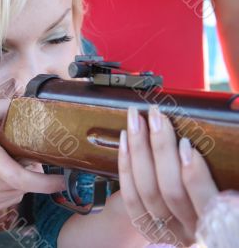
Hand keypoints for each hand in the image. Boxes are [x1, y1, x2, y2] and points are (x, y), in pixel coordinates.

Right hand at [0, 99, 64, 214]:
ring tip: (6, 164)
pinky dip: (10, 188)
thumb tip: (26, 103)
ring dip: (21, 180)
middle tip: (23, 156)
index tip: (62, 179)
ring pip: (18, 192)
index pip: (22, 179)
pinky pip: (8, 199)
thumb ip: (1, 106)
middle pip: (24, 183)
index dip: (46, 183)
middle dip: (32, 171)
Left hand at [117, 106, 217, 245]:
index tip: (186, 144)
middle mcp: (188, 230)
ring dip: (138, 150)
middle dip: (160, 148)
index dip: (194, 175)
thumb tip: (197, 146)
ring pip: (145, 191)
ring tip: (136, 120)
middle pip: (169, 190)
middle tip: (155, 116)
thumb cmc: (212, 203)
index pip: (205, 201)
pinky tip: (124, 140)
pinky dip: (125, 166)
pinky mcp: (144, 225)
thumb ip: (214, 177)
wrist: (192, 231)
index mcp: (214, 222)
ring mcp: (164, 230)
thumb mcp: (224, 192)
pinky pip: (129, 196)